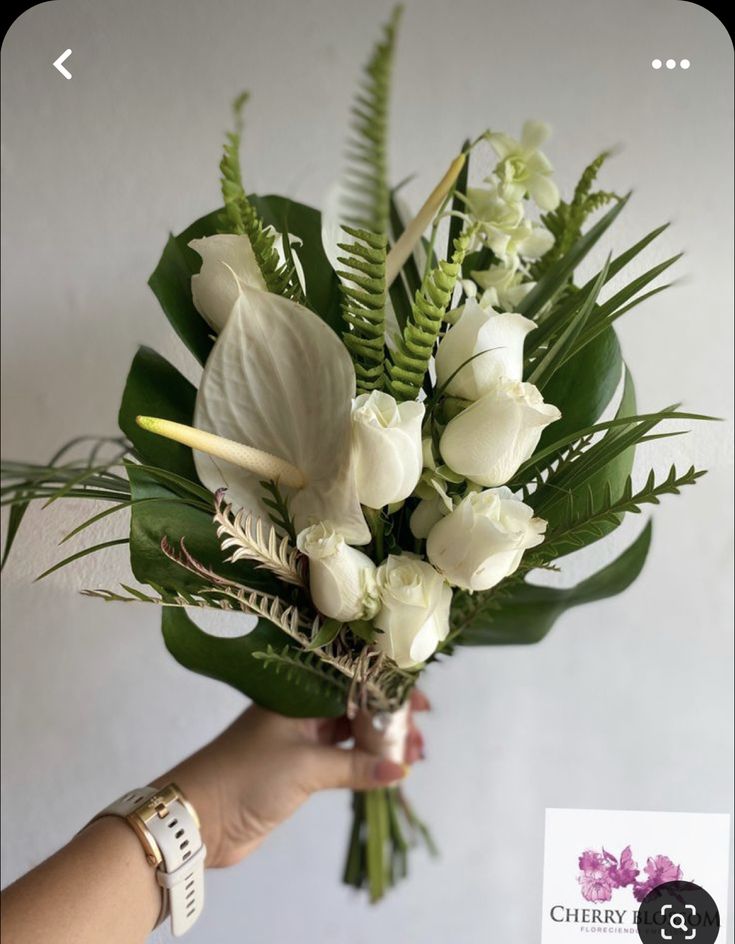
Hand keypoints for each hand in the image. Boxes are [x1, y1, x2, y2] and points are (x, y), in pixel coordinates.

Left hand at [159, 692, 428, 868]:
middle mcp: (301, 711)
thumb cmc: (246, 776)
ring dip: (381, 743)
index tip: (418, 700)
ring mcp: (300, 741)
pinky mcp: (299, 771)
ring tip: (413, 756)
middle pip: (356, 706)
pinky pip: (342, 760)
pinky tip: (388, 770)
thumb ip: (354, 767)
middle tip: (420, 735)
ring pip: (351, 734)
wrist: (199, 817)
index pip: (352, 681)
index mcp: (297, 694)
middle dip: (390, 719)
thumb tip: (399, 768)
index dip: (386, 688)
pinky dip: (365, 763)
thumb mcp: (305, 767)